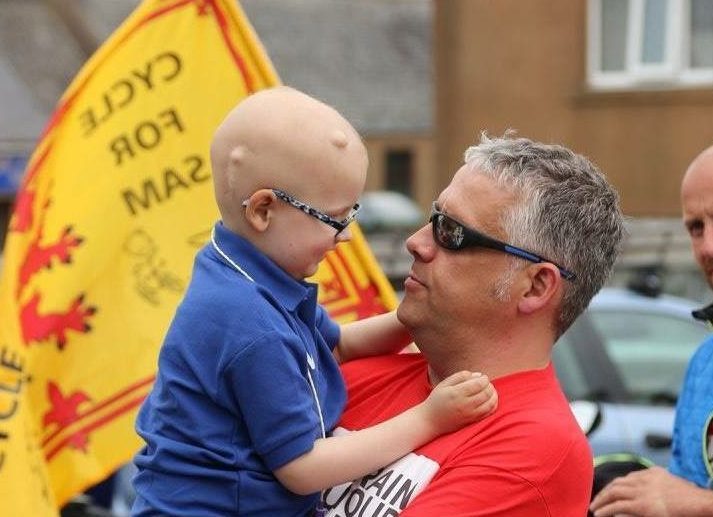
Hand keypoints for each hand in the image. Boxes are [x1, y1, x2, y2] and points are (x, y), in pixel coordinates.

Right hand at [421, 370, 497, 434]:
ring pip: (490, 403)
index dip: (484, 378)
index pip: (478, 384)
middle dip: (489, 385)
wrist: (430, 420)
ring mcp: (469, 414)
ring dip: (494, 394)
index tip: (482, 376)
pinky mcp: (472, 421)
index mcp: (457, 393)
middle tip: (486, 382)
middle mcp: (464, 404)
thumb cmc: (437, 399)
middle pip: (486, 393)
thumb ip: (460, 376)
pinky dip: (493, 405)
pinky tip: (491, 400)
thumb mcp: (444, 384)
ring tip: (490, 390)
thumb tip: (478, 375)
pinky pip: (489, 413)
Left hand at [589, 466, 712, 516]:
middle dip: (605, 491)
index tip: (611, 489)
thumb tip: (652, 497)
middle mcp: (644, 479)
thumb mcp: (672, 486)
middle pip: (618, 483)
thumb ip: (659, 487)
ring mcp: (641, 492)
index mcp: (653, 473)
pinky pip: (617, 506)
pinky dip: (605, 509)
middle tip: (597, 498)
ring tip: (594, 507)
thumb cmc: (691, 498)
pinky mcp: (641, 505)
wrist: (699, 503)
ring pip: (613, 493)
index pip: (630, 477)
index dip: (618, 484)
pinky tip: (599, 513)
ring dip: (601, 500)